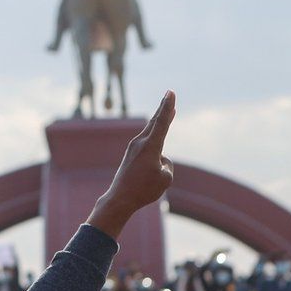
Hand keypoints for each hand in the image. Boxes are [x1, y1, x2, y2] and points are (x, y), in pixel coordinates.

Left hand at [88, 91, 175, 236]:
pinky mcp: (131, 155)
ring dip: (161, 121)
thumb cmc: (144, 189)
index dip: (168, 106)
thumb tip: (160, 160)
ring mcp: (134, 148)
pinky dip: (155, 136)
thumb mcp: (165, 178)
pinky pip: (147, 144)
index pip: (162, 122)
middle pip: (155, 121)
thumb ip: (166, 164)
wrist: (120, 198)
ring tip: (169, 110)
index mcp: (150, 146)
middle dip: (164, 108)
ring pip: (151, 132)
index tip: (170, 92)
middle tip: (169, 94)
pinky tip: (157, 139)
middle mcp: (140, 143)